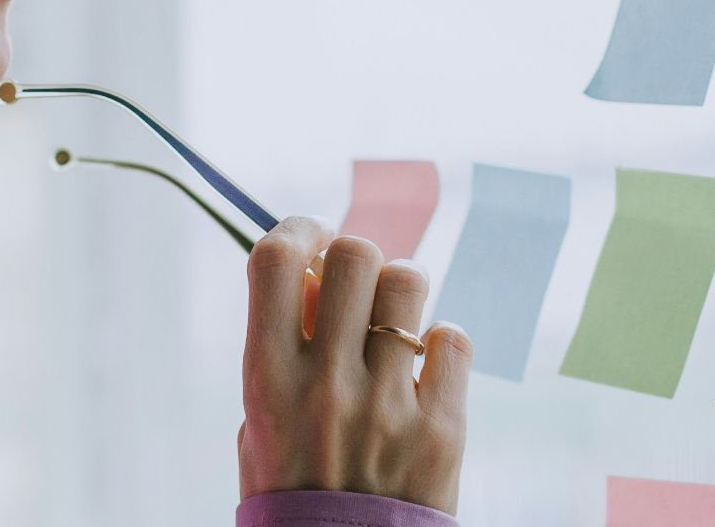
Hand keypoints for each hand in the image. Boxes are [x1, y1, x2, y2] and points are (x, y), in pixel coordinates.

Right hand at [238, 215, 471, 515]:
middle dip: (357, 257)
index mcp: (268, 378)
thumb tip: (322, 276)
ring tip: (394, 325)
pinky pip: (452, 339)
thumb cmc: (295, 488)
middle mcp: (326, 382)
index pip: (276, 259)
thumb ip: (287, 346)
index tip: (312, 238)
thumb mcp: (262, 419)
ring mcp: (386, 403)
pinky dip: (439, 345)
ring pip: (408, 283)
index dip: (298, 228)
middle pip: (354, 254)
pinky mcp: (440, 427)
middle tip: (357, 287)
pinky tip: (424, 370)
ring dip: (401, 292)